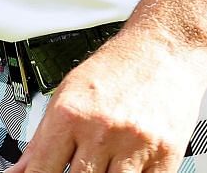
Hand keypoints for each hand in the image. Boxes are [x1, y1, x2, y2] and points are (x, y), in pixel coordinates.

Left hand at [11, 31, 206, 172]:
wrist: (165, 46)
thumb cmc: (116, 68)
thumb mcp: (67, 94)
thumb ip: (40, 140)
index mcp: (70, 115)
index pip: (42, 172)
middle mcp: (102, 129)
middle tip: (82, 165)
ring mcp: (136, 144)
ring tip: (103, 165)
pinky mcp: (166, 154)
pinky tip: (128, 167)